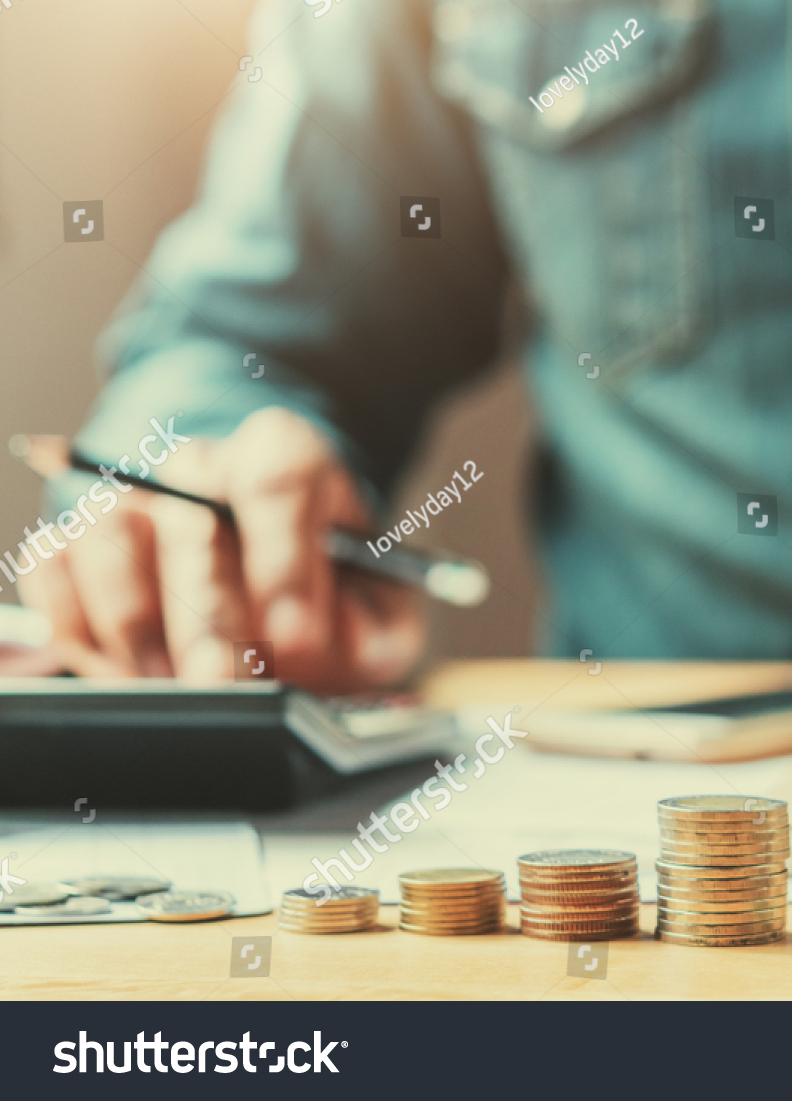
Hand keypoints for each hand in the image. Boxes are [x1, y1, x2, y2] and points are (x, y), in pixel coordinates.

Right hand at [19, 408, 424, 691]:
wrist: (278, 583)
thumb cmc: (330, 595)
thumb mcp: (378, 611)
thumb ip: (371, 625)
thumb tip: (331, 637)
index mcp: (286, 459)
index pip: (277, 477)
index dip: (285, 559)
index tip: (295, 632)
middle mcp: (203, 467)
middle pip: (190, 520)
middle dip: (209, 617)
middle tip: (228, 683)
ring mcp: (134, 497)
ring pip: (111, 537)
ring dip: (140, 626)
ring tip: (175, 687)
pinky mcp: (77, 540)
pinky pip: (52, 565)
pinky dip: (79, 621)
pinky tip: (123, 668)